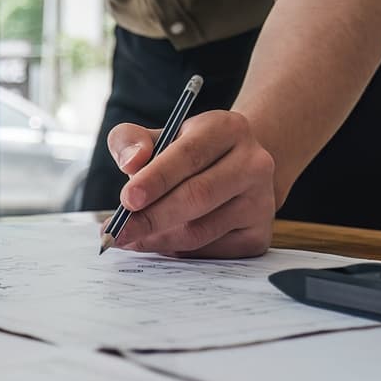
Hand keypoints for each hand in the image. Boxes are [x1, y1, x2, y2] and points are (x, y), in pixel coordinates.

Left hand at [106, 110, 275, 257]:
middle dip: (151, 217)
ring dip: (158, 239)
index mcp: (228, 129)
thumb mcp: (160, 136)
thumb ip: (132, 141)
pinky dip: (177, 251)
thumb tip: (131, 163)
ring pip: (201, 230)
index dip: (156, 179)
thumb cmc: (188, 154)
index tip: (127, 199)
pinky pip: (210, 252)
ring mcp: (261, 202)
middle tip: (119, 231)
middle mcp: (254, 163)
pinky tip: (159, 241)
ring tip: (129, 238)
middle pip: (198, 196)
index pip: (189, 154)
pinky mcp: (259, 235)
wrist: (235, 170)